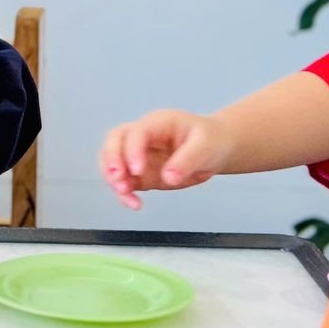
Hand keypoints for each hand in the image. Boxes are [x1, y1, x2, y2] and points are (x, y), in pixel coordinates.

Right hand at [99, 109, 235, 209]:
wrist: (216, 149)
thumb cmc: (211, 141)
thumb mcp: (206, 147)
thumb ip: (187, 160)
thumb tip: (168, 177)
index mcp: (157, 123)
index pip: (136, 132)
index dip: (132, 150)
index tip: (138, 171)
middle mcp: (142, 137)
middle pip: (114, 140)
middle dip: (112, 159)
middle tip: (119, 179)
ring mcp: (139, 155)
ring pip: (112, 161)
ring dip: (113, 178)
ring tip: (125, 194)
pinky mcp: (141, 174)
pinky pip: (125, 182)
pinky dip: (124, 193)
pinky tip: (134, 204)